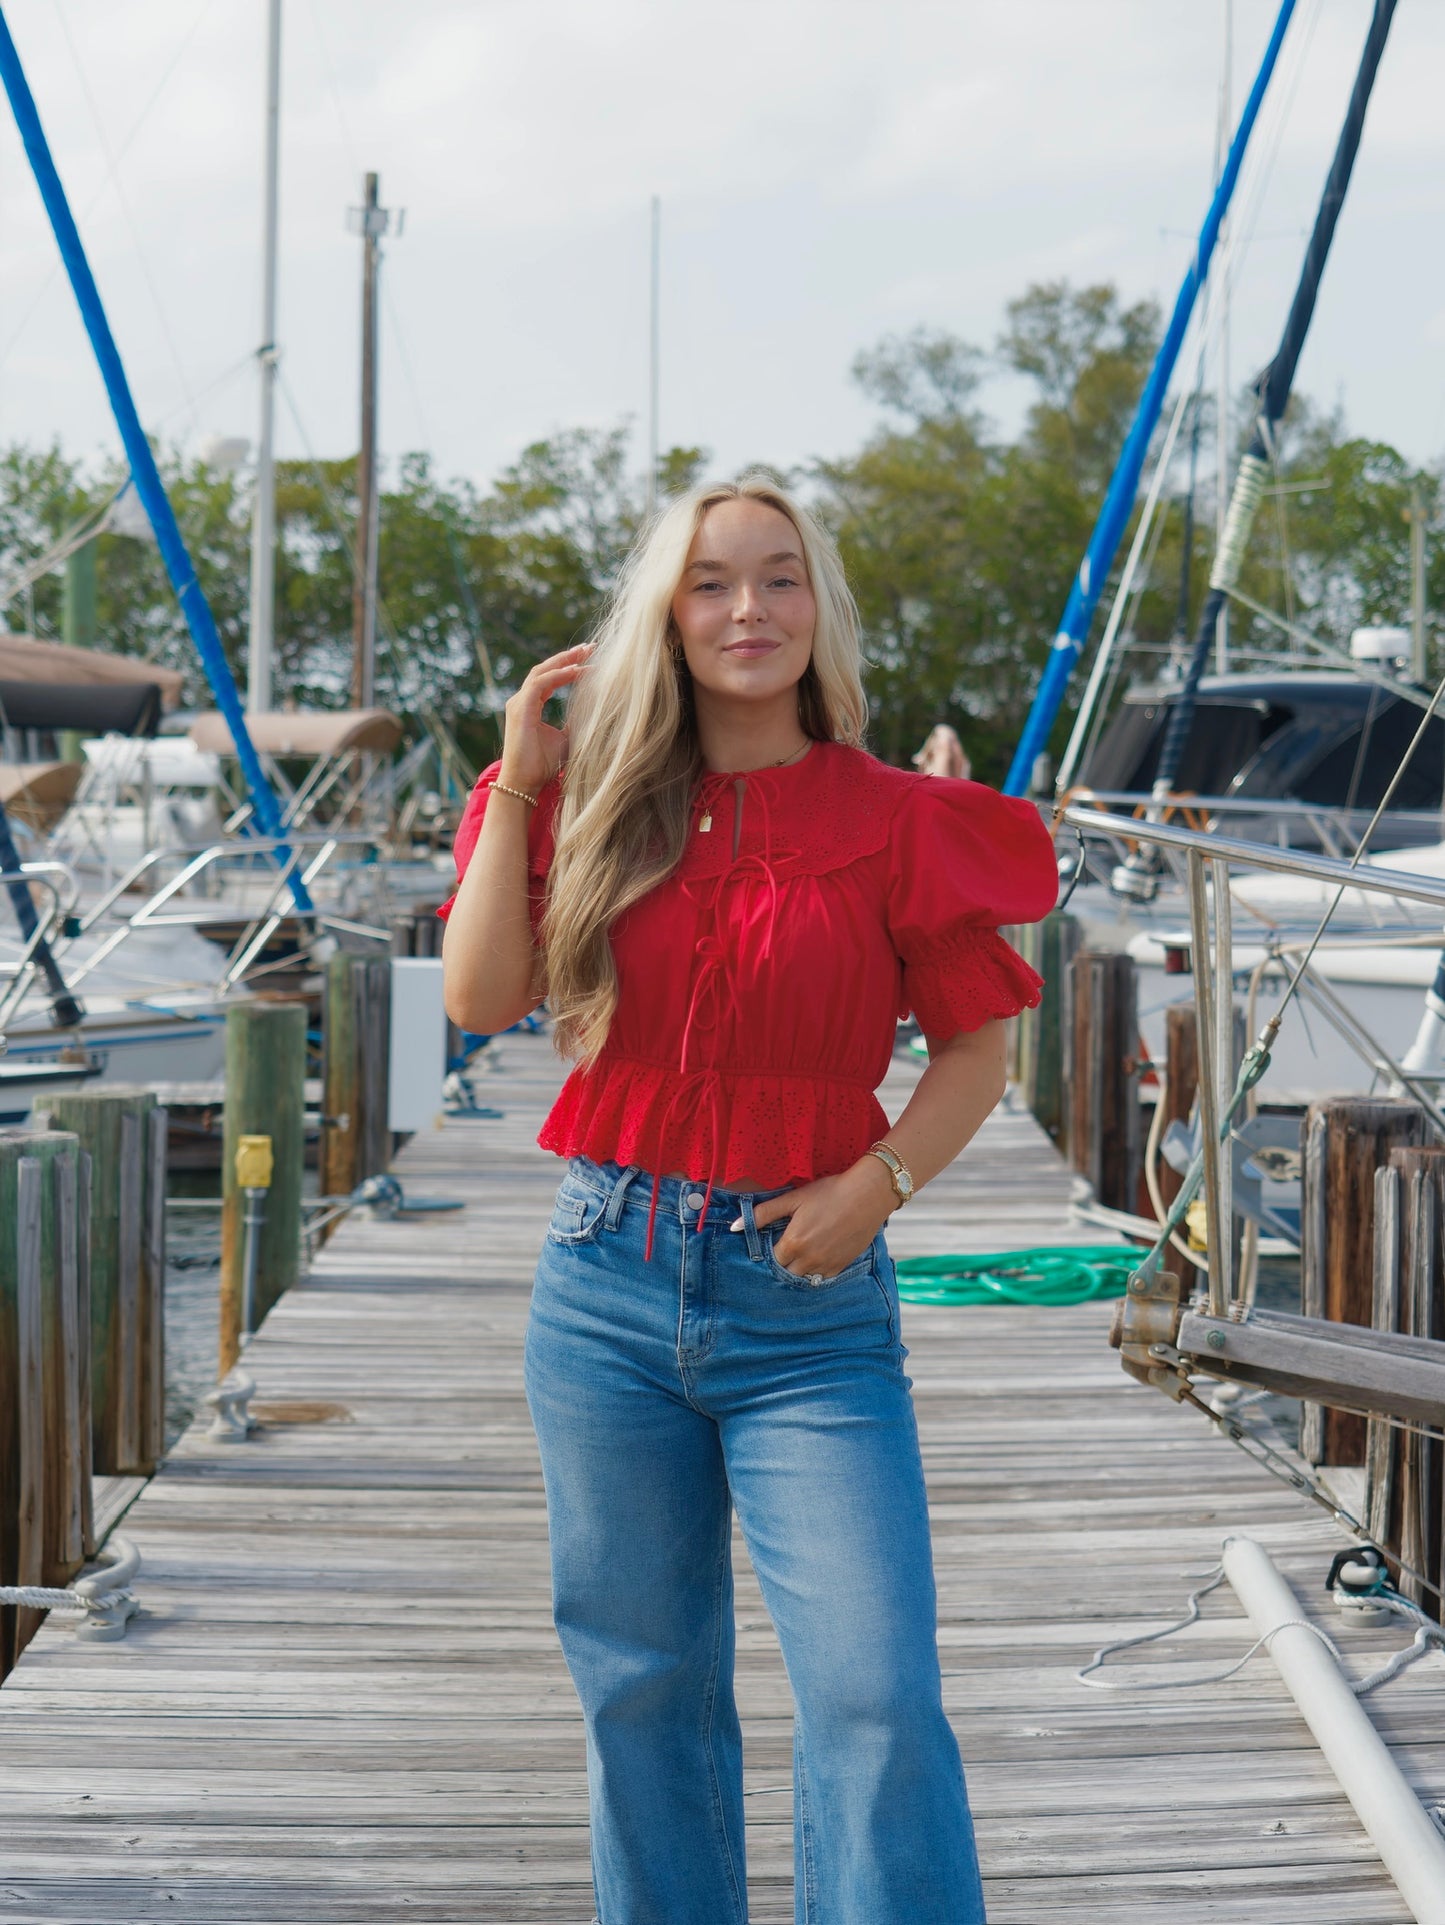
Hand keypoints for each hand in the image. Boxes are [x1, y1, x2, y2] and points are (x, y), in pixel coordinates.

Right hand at [498, 643, 593, 795]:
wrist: (524, 782)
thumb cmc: (543, 764)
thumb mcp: (566, 739)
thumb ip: (575, 723)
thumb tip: (595, 714)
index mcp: (531, 704)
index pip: (551, 677)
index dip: (570, 666)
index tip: (591, 659)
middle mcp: (522, 700)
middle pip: (546, 668)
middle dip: (569, 656)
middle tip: (592, 647)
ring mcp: (519, 702)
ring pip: (542, 671)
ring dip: (565, 661)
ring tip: (586, 653)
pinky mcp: (520, 708)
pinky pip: (540, 683)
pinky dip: (558, 675)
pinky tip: (576, 670)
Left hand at [749, 1160, 895, 1278]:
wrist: (867, 1195)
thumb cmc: (830, 1192)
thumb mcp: (793, 1198)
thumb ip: (764, 1213)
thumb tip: (735, 1226)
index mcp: (793, 1244)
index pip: (772, 1260)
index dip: (771, 1251)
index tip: (774, 1241)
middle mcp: (808, 1260)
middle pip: (786, 1272)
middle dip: (783, 1262)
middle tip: (787, 1247)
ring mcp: (826, 1266)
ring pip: (803, 1278)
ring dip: (799, 1268)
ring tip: (802, 1252)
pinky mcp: (841, 1266)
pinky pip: (822, 1278)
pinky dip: (816, 1271)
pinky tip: (817, 1256)